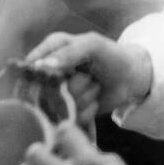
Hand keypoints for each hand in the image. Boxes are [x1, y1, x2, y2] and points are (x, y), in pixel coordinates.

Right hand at [23, 32, 152, 125]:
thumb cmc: (111, 56)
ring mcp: (57, 94)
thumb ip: (67, 52)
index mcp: (49, 51)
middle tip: (89, 79)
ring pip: (60, 106)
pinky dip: (88, 110)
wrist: (131, 77)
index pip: (31, 68)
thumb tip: (40, 66)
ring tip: (95, 87)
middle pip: (45, 91)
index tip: (65, 75)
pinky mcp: (67, 112)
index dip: (44, 76)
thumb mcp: (92, 46)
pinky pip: (70, 118)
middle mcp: (48, 74)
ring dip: (84, 97)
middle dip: (73, 87)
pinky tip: (95, 100)